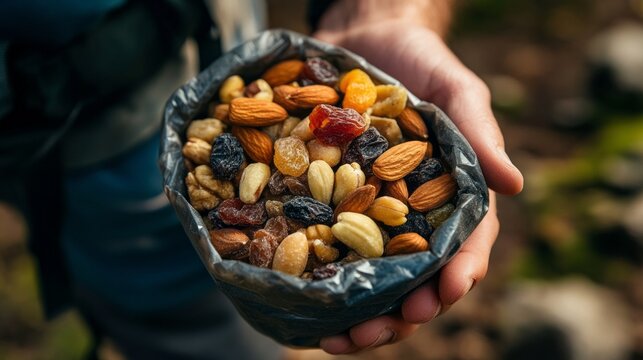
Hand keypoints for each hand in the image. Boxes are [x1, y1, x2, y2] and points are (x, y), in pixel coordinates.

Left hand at [315, 21, 522, 353]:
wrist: (364, 38)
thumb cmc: (420, 61)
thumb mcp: (455, 90)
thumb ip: (479, 133)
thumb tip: (515, 185)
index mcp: (453, 194)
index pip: (465, 244)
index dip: (457, 273)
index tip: (443, 293)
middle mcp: (414, 212)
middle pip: (415, 276)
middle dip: (402, 311)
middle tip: (378, 332)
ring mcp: (372, 212)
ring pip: (372, 277)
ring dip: (360, 313)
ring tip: (338, 338)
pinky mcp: (333, 203)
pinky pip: (329, 247)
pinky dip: (321, 280)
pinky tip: (302, 302)